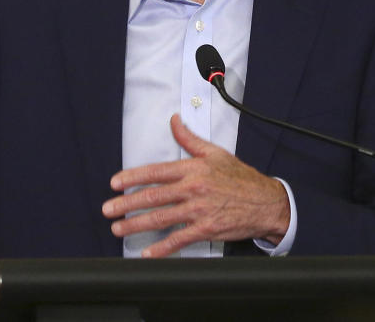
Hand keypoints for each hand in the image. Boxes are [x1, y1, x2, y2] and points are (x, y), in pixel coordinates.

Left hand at [102, 114, 289, 257]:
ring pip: (160, 218)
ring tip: (118, 228)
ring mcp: (198, 210)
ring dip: (136, 224)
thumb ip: (190, 139)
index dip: (132, 177)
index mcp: (193, 169)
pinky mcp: (206, 229)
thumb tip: (174, 121)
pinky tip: (147, 253)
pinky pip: (179, 240)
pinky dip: (161, 248)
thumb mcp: (215, 153)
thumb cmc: (241, 178)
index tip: (115, 183)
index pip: (156, 171)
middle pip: (152, 196)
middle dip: (126, 204)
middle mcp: (193, 188)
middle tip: (108, 209)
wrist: (266, 202)